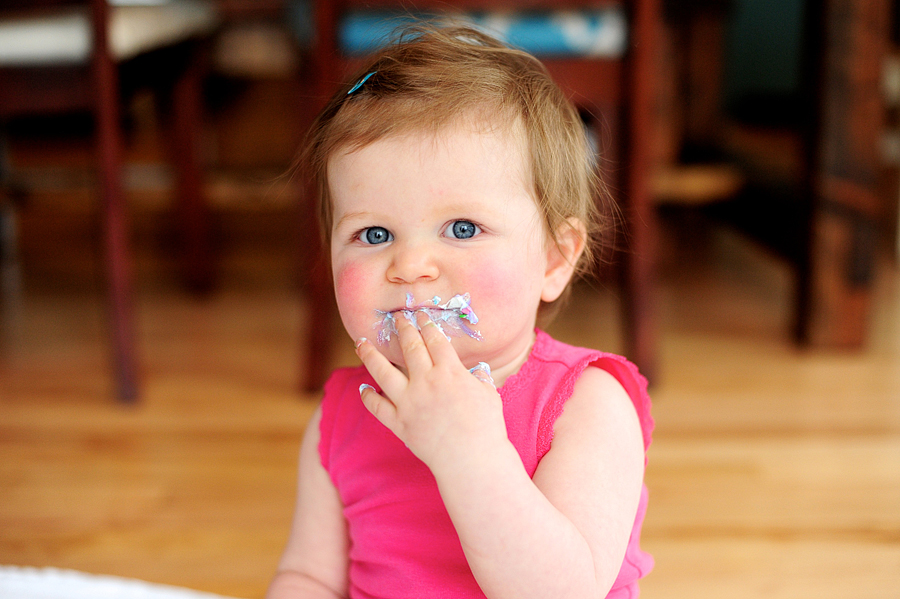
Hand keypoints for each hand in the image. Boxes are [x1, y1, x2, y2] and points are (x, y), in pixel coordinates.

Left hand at [355, 311, 507, 469]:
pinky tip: (364, 389)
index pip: (434, 340)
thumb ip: (480, 379)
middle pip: (410, 347)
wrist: (471, 459)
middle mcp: (425, 382)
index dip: (426, 324)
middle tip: (396, 317)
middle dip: (402, 328)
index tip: (420, 315)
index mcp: (449, 371)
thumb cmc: (487, 428)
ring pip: (382, 372)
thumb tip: (479, 371)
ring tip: (361, 342)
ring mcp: (408, 402)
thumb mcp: (489, 395)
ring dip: (370, 354)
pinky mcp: (399, 423)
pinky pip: (378, 407)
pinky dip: (368, 398)